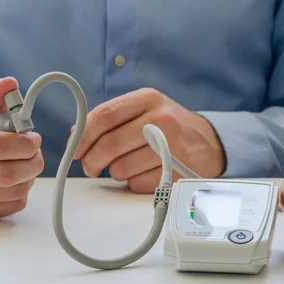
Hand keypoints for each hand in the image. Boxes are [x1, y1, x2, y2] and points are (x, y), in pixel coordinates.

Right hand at [0, 77, 43, 219]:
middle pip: (8, 174)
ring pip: (14, 191)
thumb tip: (10, 84)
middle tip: (35, 151)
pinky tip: (14, 178)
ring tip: (23, 162)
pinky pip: (13, 205)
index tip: (34, 138)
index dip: (25, 144)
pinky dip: (23, 191)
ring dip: (30, 175)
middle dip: (33, 161)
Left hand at [73, 88, 224, 192]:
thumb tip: (77, 133)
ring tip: (128, 165)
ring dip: (116, 173)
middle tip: (91, 167)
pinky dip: (134, 183)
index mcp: (148, 99)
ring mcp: (171, 147)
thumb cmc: (169, 125)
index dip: (83, 135)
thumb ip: (113, 117)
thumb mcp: (146, 108)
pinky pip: (137, 184)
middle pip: (110, 145)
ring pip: (121, 169)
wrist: (209, 143)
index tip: (75, 149)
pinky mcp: (176, 172)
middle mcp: (161, 120)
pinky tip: (145, 172)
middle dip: (92, 161)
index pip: (105, 115)